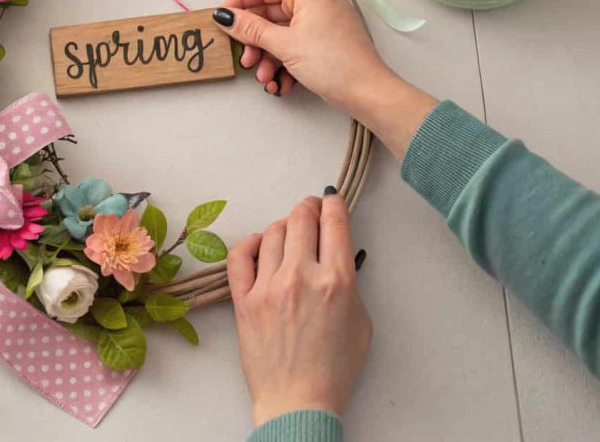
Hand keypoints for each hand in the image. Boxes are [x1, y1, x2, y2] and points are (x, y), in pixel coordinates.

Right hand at [213, 0, 437, 157]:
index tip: (222, 21)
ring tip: (264, 76)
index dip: (238, 3)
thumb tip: (226, 17)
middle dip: (254, 40)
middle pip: (269, 13)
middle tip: (244, 57)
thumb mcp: (283, 44)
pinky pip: (293, 45)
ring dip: (267, 56)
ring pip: (279, 33)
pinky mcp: (323, 40)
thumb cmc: (335, 63)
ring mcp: (321, 20)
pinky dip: (282, 63)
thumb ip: (250, 29)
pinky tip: (280, 82)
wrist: (367, 92)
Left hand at [228, 192, 371, 426]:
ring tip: (288, 232)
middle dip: (308, 207)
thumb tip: (335, 256)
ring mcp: (269, 286)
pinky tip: (257, 244)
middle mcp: (302, 276)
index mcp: (337, 281)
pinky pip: (239, 255)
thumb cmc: (334, 368)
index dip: (333, 204)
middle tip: (309, 209)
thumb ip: (349, 283)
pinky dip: (249, 242)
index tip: (330, 199)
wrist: (298, 400)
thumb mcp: (361, 321)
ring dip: (282, 226)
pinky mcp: (244, 299)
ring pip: (271, 232)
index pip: (334, 223)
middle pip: (301, 219)